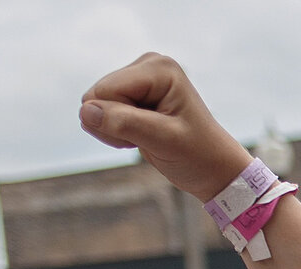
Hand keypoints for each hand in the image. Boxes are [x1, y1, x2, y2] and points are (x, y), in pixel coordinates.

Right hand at [78, 54, 250, 199]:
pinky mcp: (133, 95)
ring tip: (149, 137)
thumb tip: (85, 111)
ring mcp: (139, 80)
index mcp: (158, 69)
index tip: (153, 134)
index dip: (118, 120)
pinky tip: (142, 135)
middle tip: (151, 138)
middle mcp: (147, 66)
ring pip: (95, 105)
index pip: (105, 90)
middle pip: (97, 95)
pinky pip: (100, 112)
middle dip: (116, 123)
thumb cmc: (199, 156)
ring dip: (116, 129)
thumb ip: (123, 123)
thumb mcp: (163, 142)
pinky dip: (116, 130)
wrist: (215, 171)